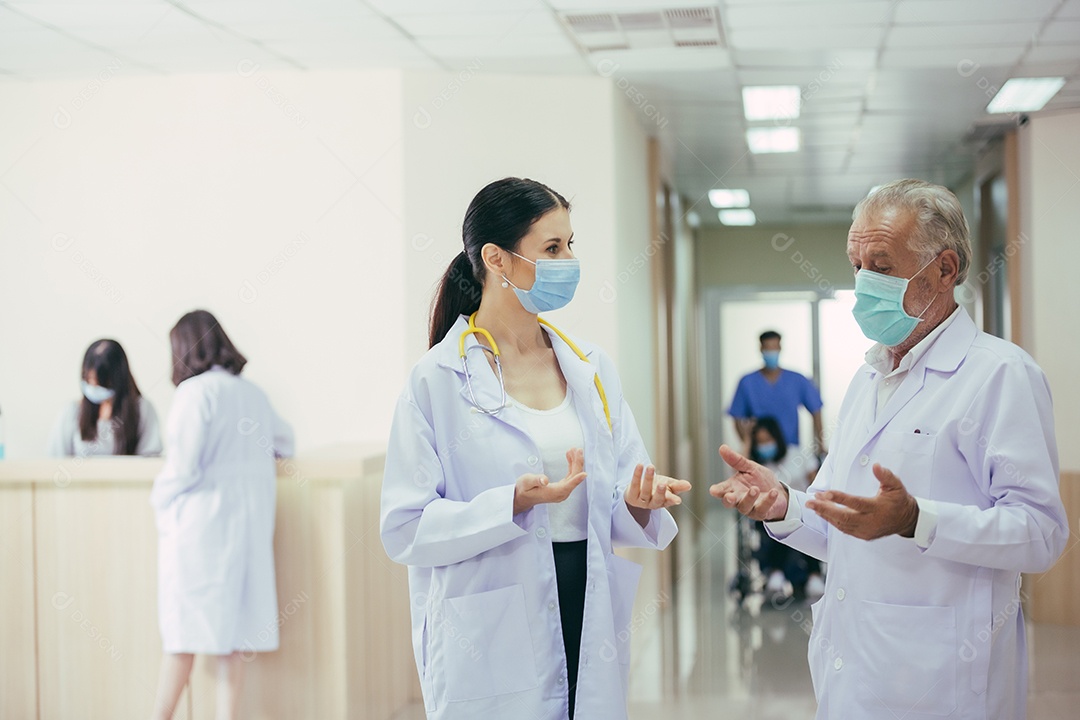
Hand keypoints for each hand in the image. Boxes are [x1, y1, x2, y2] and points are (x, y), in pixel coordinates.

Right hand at [513, 448, 586, 514]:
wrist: (522, 497)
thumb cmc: (524, 489)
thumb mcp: (527, 482)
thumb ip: (536, 480)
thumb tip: (545, 480)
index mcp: (554, 493)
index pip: (568, 485)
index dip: (577, 479)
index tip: (585, 474)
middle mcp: (561, 493)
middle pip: (574, 477)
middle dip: (577, 462)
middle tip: (577, 449)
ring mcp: (562, 491)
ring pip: (574, 475)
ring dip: (575, 462)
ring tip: (574, 449)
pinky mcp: (562, 487)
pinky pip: (571, 476)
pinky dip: (571, 465)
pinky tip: (569, 456)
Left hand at [624, 464, 691, 510]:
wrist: (638, 490)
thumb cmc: (655, 487)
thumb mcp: (668, 485)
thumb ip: (678, 486)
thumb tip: (689, 485)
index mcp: (663, 501)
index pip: (668, 501)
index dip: (672, 500)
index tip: (677, 500)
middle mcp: (652, 503)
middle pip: (656, 499)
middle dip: (660, 492)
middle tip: (662, 484)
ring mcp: (641, 500)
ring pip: (645, 491)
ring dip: (648, 478)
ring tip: (651, 467)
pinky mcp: (631, 495)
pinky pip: (635, 484)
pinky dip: (637, 474)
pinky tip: (640, 465)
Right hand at [709, 444, 787, 520]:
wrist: (779, 492)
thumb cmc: (760, 481)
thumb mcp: (749, 467)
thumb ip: (736, 460)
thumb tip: (722, 447)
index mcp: (733, 487)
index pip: (722, 489)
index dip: (717, 491)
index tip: (713, 490)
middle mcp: (739, 499)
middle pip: (729, 502)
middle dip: (728, 500)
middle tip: (730, 496)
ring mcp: (749, 507)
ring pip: (745, 506)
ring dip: (749, 498)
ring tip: (755, 489)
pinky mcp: (762, 513)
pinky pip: (763, 508)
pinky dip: (768, 500)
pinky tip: (773, 492)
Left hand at [804, 463, 918, 539]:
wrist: (906, 520)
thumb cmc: (898, 500)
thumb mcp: (896, 485)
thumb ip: (885, 475)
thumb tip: (876, 465)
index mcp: (877, 508)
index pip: (856, 503)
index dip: (839, 498)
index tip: (824, 493)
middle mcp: (870, 521)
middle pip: (843, 517)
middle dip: (824, 509)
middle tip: (810, 502)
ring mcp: (866, 531)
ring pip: (841, 524)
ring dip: (825, 514)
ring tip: (813, 505)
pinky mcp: (863, 535)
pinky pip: (844, 529)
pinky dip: (832, 521)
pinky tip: (822, 513)